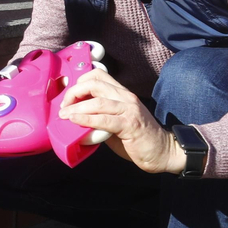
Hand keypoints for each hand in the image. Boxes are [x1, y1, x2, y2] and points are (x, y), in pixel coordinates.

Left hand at [56, 67, 185, 174]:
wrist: (163, 152)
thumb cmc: (138, 139)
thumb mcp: (117, 122)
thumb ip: (100, 117)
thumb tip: (76, 118)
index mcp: (122, 94)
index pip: (98, 75)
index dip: (79, 82)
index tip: (68, 97)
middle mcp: (126, 97)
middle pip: (94, 84)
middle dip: (74, 92)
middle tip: (63, 107)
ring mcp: (129, 109)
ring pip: (97, 100)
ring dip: (76, 107)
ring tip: (64, 115)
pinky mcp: (130, 125)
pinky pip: (104, 119)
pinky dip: (86, 118)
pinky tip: (75, 120)